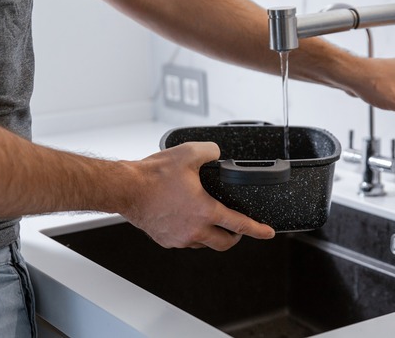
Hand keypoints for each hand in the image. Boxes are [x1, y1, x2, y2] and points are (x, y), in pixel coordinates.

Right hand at [120, 141, 274, 250]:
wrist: (125, 188)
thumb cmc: (152, 175)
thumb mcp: (188, 153)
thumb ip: (210, 151)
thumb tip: (216, 153)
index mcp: (205, 211)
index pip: (240, 225)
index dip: (258, 230)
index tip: (268, 233)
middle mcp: (194, 229)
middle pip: (224, 243)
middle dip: (235, 237)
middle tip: (237, 229)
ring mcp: (179, 238)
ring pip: (204, 244)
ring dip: (212, 236)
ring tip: (210, 222)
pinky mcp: (165, 240)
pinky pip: (186, 242)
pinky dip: (193, 235)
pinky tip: (188, 221)